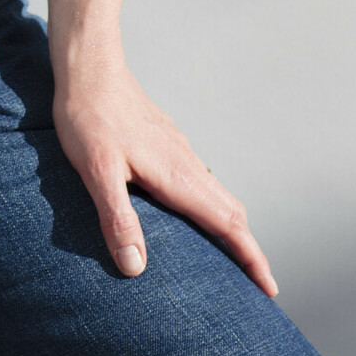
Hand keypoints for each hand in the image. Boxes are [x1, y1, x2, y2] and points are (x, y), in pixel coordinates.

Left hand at [51, 50, 277, 296]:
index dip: (251, 258)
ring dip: (229, 227)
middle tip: (256, 284)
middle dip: (248, 248)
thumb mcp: (97, 170)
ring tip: (228, 256)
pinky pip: (198, 179)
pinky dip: (208, 205)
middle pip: (231, 210)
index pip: (227, 223)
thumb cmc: (89, 116)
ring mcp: (177, 149)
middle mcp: (185, 162)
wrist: (87, 66)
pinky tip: (188, 212)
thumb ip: (118, 218)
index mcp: (176, 175)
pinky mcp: (164, 140)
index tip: (269, 288)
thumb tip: (136, 268)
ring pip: (216, 193)